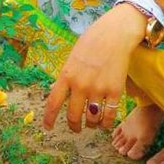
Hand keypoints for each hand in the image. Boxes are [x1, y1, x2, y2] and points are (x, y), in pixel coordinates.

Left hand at [43, 4, 145, 132]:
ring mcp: (98, 89)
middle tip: (76, 128)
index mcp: (67, 75)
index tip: (48, 127)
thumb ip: (65, 76)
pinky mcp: (115, 91)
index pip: (53, 102)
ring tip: (92, 124)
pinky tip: (104, 122)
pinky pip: (109, 116)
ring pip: (92, 119)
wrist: (114, 34)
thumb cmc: (92, 43)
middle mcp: (81, 85)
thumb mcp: (72, 57)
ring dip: (91, 125)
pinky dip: (106, 123)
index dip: (49, 118)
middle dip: (74, 126)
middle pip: (73, 116)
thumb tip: (54, 90)